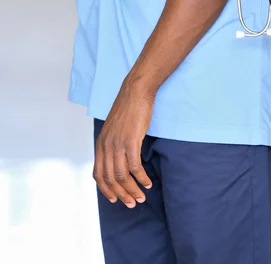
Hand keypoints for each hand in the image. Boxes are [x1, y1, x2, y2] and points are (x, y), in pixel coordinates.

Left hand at [93, 78, 153, 207]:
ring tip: (141, 197)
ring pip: (122, 176)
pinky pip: (134, 166)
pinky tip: (148, 182)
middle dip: (121, 194)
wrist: (135, 92)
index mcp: (100, 144)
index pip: (98, 175)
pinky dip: (141, 178)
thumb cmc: (128, 108)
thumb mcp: (114, 128)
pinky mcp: (131, 140)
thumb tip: (118, 160)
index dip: (106, 190)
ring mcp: (118, 144)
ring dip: (132, 189)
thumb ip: (113, 144)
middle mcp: (106, 146)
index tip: (115, 199)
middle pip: (110, 179)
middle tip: (131, 203)